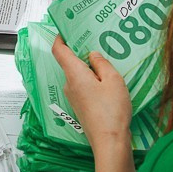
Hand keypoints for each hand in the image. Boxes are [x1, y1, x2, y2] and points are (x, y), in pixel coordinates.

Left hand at [51, 35, 131, 152]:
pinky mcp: (81, 107)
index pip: (59, 51)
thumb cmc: (112, 110)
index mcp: (74, 74)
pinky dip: (92, 81)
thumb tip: (93, 55)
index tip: (65, 30)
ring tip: (107, 63)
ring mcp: (74, 98)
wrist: (110, 142)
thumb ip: (102, 63)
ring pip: (78, 76)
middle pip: (70, 63)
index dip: (60, 38)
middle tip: (97, 43)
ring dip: (89, 69)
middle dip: (81, 53)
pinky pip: (84, 87)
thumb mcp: (113, 80)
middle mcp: (69, 85)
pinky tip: (107, 83)